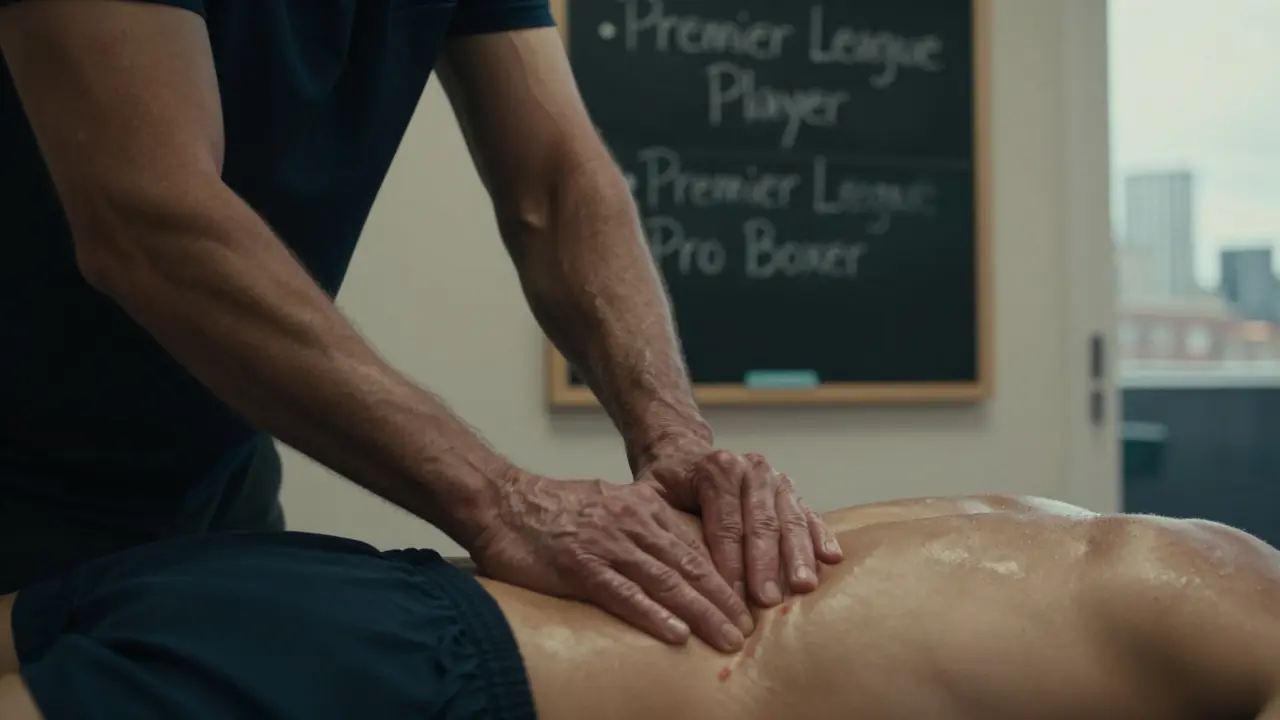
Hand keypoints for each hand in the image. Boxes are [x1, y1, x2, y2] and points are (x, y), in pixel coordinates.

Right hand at [469, 473, 753, 651]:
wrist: (500, 502)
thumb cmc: (552, 510)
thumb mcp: (608, 503)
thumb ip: (639, 523)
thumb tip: (670, 553)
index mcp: (642, 508)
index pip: (695, 547)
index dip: (725, 577)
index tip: (747, 603)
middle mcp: (632, 524)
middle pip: (690, 567)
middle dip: (724, 600)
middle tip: (749, 629)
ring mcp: (607, 545)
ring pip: (667, 582)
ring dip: (702, 613)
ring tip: (728, 638)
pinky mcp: (580, 566)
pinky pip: (625, 594)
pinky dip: (654, 615)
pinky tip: (677, 635)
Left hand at [635, 438, 843, 607]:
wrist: (684, 452)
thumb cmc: (667, 482)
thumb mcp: (651, 495)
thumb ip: (660, 524)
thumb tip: (667, 570)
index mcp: (717, 468)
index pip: (726, 523)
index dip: (730, 563)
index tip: (731, 598)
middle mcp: (750, 468)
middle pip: (761, 522)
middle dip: (765, 565)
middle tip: (768, 601)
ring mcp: (775, 478)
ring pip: (790, 519)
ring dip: (798, 555)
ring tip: (803, 586)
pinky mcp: (790, 490)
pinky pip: (810, 513)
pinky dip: (821, 536)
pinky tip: (831, 558)